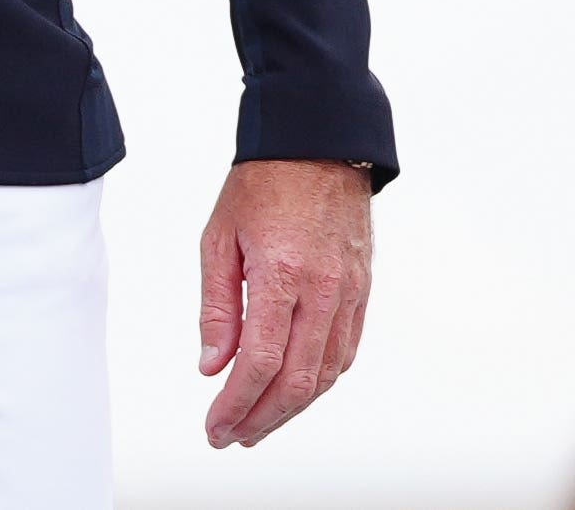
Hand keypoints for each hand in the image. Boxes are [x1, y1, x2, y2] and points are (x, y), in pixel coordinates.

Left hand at [196, 156, 373, 446]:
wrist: (319, 139)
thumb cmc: (265, 181)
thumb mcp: (219, 238)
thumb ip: (217, 307)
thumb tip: (213, 365)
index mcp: (282, 273)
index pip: (260, 362)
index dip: (236, 405)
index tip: (215, 426)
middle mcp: (323, 287)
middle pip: (297, 380)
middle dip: (261, 418)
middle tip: (232, 435)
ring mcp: (348, 288)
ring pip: (326, 372)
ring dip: (292, 407)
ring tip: (260, 420)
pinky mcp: (362, 285)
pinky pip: (347, 348)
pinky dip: (321, 378)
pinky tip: (298, 387)